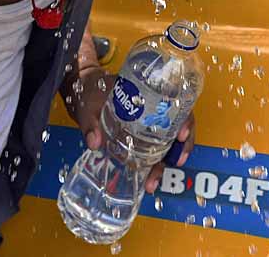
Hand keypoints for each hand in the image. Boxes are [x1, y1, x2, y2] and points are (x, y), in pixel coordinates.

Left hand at [68, 67, 195, 193]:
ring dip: (168, 159)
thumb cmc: (89, 90)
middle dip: (181, 146)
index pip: (177, 102)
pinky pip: (158, 145)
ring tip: (155, 178)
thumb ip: (90, 123)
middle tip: (176, 162)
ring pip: (171, 138)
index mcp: (147, 91)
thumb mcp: (88, 104)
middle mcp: (154, 105)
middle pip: (180, 123)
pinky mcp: (142, 131)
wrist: (83, 89)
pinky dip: (158, 160)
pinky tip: (150, 175)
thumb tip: (94, 142)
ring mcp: (149, 119)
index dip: (185, 119)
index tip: (181, 135)